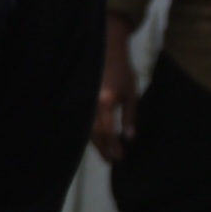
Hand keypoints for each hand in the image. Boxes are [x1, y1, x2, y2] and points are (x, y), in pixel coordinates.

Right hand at [93, 15, 138, 160]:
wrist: (104, 50)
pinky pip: (82, 119)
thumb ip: (130, 116)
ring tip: (104, 153)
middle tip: (111, 161)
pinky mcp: (78, 97)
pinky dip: (89, 131)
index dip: (113, 147)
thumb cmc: (121, 71)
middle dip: (103, 148)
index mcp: (105, 102)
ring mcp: (82, 100)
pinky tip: (95, 138)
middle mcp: (91, 103)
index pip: (108, 131)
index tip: (119, 158)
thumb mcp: (131, 93)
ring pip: (86, 128)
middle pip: (94, 133)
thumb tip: (128, 138)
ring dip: (95, 143)